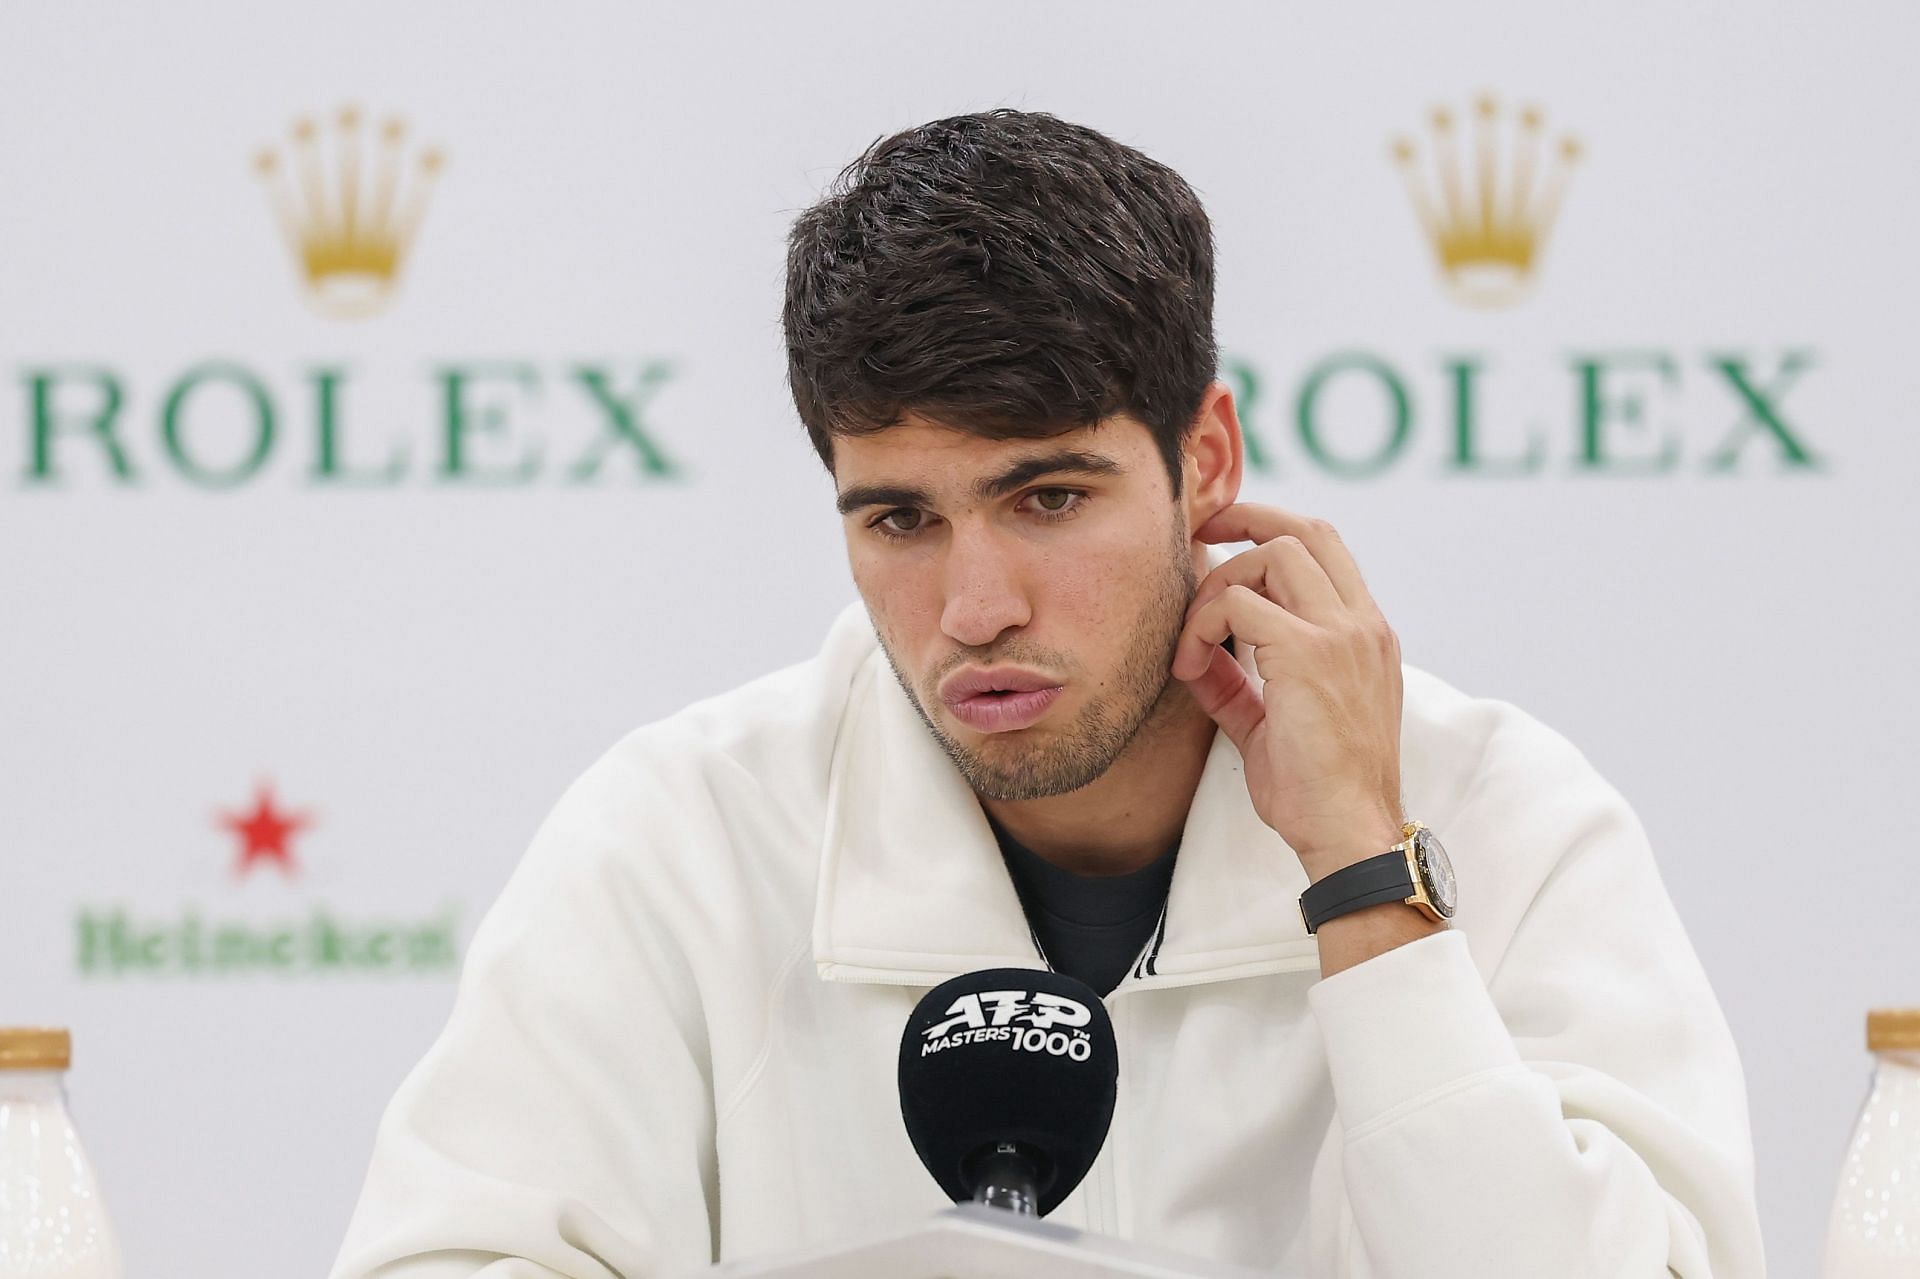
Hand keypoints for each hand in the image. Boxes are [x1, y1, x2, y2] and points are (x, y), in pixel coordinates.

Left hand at [1171, 503, 1405, 881]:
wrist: (1348, 833)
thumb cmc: (1315, 790)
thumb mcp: (1273, 722)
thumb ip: (1239, 681)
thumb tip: (1195, 655)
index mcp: (1365, 635)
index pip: (1327, 548)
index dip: (1271, 527)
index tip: (1222, 538)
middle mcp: (1362, 624)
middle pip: (1306, 529)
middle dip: (1243, 518)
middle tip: (1195, 539)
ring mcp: (1341, 634)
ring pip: (1273, 553)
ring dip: (1217, 586)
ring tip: (1192, 643)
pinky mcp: (1308, 653)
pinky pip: (1237, 604)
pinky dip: (1200, 626)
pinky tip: (1188, 668)